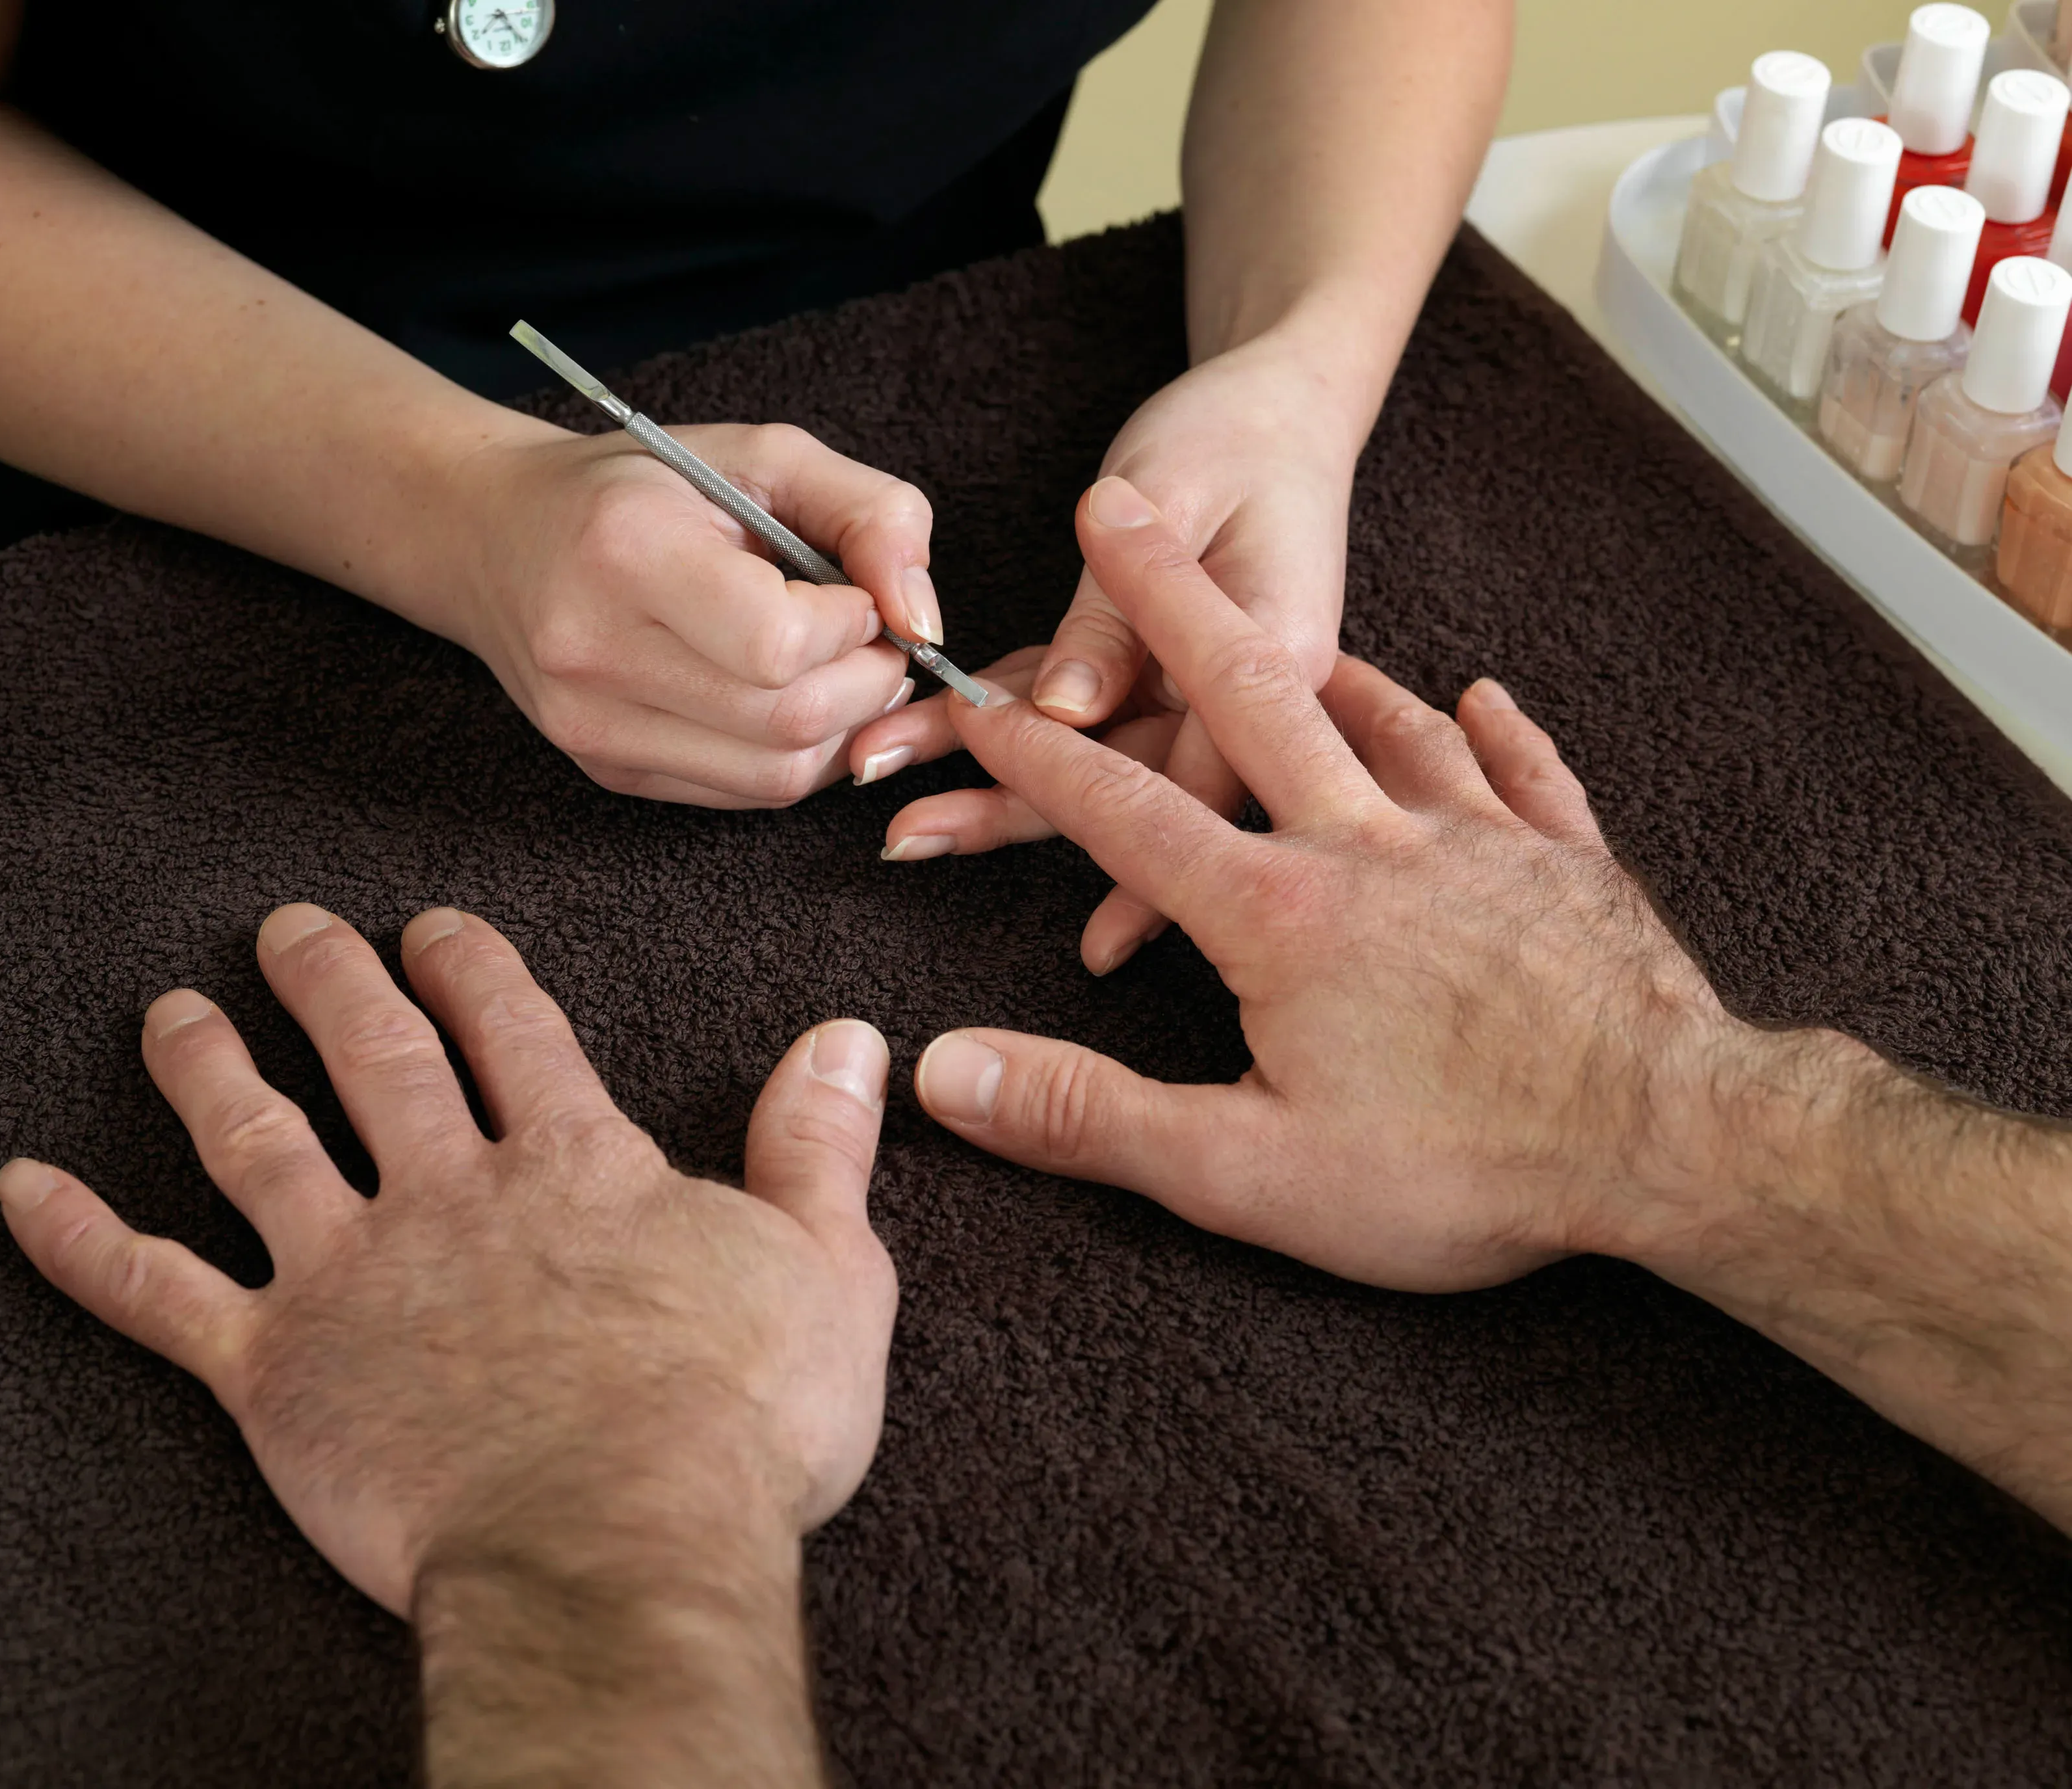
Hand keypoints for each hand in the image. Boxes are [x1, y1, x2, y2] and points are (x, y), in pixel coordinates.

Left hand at [0, 904, 896, 1617]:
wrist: (621, 1545)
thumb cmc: (739, 1424)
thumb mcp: (827, 1271)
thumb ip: (821, 1147)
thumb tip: (852, 1039)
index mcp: (573, 1167)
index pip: (515, 1031)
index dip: (474, 969)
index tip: (436, 925)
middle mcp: (449, 1193)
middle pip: (377, 1055)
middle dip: (332, 980)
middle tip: (288, 927)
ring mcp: (351, 1275)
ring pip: (258, 1140)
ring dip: (207, 1066)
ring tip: (170, 1011)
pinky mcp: (276, 1371)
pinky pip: (155, 1294)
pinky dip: (80, 1240)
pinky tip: (18, 1189)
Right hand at [450, 420, 939, 807]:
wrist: (497, 535)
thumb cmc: (641, 486)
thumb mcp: (764, 455)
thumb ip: (870, 514)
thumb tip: (923, 617)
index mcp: (625, 551)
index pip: (780, 643)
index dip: (849, 626)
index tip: (850, 594)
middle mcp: (593, 651)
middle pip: (790, 720)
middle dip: (866, 683)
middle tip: (867, 638)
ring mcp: (593, 727)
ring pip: (776, 775)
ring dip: (841, 728)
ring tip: (833, 667)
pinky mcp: (608, 771)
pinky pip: (744, 794)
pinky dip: (795, 756)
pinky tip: (788, 700)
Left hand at [848, 332, 1356, 967]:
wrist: (1280, 398)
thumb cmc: (1238, 436)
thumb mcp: (1172, 500)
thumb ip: (1120, 615)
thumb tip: (1068, 719)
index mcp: (1280, 664)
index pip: (1213, 784)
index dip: (1156, 867)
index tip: (1098, 939)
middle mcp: (1244, 702)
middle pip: (1130, 787)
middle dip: (1012, 813)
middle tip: (903, 836)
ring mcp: (1194, 695)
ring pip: (1084, 758)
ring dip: (984, 774)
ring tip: (881, 794)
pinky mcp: (1149, 674)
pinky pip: (1067, 713)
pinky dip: (994, 720)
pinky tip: (912, 738)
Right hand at [905, 476, 1749, 1291]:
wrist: (1676, 1142)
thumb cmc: (1459, 1173)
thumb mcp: (1245, 1172)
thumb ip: (1086, 1114)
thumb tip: (942, 1073)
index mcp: (1279, 913)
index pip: (1126, 816)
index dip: (1039, 762)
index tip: (980, 707)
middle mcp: (1373, 846)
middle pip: (1249, 697)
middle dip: (1168, 601)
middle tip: (1115, 515)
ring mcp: (1482, 843)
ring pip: (1393, 719)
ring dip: (1328, 667)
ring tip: (1290, 631)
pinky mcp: (1574, 865)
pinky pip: (1528, 770)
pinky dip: (1501, 729)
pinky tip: (1487, 696)